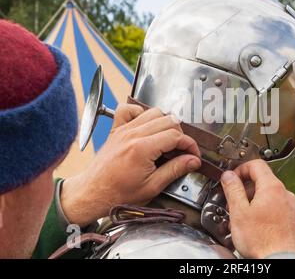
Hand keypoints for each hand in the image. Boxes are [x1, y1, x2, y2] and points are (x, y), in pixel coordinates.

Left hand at [61, 104, 200, 226]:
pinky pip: (129, 109)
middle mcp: (133, 135)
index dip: (189, 145)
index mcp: (142, 149)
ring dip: (165, 123)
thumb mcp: (152, 186)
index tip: (193, 155)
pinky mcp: (117, 130)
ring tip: (167, 140)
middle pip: (168, 121)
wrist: (93, 193)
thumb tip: (192, 161)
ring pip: (153, 112)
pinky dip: (141, 113)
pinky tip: (146, 126)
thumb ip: (175, 170)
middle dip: (180, 135)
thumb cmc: (118, 194)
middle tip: (182, 150)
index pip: (175, 136)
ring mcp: (124, 130)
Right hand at [220, 159, 294, 258]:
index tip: (233, 178)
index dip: (241, 169)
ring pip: (271, 197)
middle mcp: (286, 195)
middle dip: (246, 189)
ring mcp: (292, 208)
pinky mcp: (294, 221)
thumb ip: (233, 190)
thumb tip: (229, 176)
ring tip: (244, 217)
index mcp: (272, 188)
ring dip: (256, 202)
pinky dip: (267, 213)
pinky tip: (258, 226)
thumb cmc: (262, 241)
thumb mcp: (239, 212)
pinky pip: (278, 210)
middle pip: (263, 181)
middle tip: (234, 201)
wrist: (281, 261)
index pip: (256, 165)